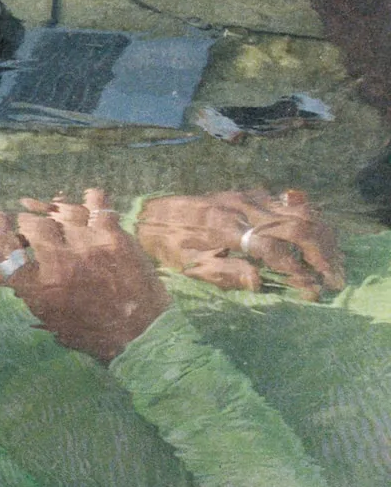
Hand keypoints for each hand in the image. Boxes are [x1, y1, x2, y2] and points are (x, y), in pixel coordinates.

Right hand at [0, 187, 168, 364]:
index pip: (2, 247)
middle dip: (30, 223)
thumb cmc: (91, 331)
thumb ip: (23, 288)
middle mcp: (59, 262)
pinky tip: (88, 205)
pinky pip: (96, 203)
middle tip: (38, 229)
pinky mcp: (114, 236)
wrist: (141, 334)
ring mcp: (88, 246)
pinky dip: (90, 200)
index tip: (0, 221)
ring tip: (62, 217)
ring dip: (58, 211)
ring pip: (62, 210)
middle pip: (32, 223)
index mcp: (39, 287)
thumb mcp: (49, 316)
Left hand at [137, 187, 343, 299]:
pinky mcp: (250, 193)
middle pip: (297, 226)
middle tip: (335, 279)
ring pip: (300, 211)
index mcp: (226, 230)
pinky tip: (317, 238)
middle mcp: (242, 209)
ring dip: (322, 237)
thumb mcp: (191, 267)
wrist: (152, 213)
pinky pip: (289, 202)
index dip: (297, 273)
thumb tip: (261, 283)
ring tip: (333, 262)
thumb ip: (227, 274)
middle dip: (321, 254)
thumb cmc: (170, 247)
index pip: (275, 251)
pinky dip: (309, 220)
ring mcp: (248, 197)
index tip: (312, 292)